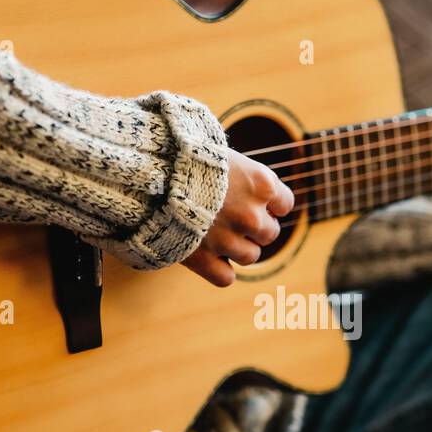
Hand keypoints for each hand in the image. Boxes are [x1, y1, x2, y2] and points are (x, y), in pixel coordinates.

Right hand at [184, 147, 294, 286]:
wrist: (146, 173)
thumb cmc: (182, 156)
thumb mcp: (220, 153)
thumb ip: (244, 174)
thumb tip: (258, 188)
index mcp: (261, 184)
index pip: (285, 204)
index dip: (270, 204)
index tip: (254, 202)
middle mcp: (251, 215)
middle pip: (269, 233)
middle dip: (254, 228)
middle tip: (231, 217)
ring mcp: (229, 240)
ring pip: (250, 256)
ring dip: (237, 248)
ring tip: (214, 233)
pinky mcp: (205, 260)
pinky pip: (226, 278)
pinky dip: (219, 270)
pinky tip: (207, 256)